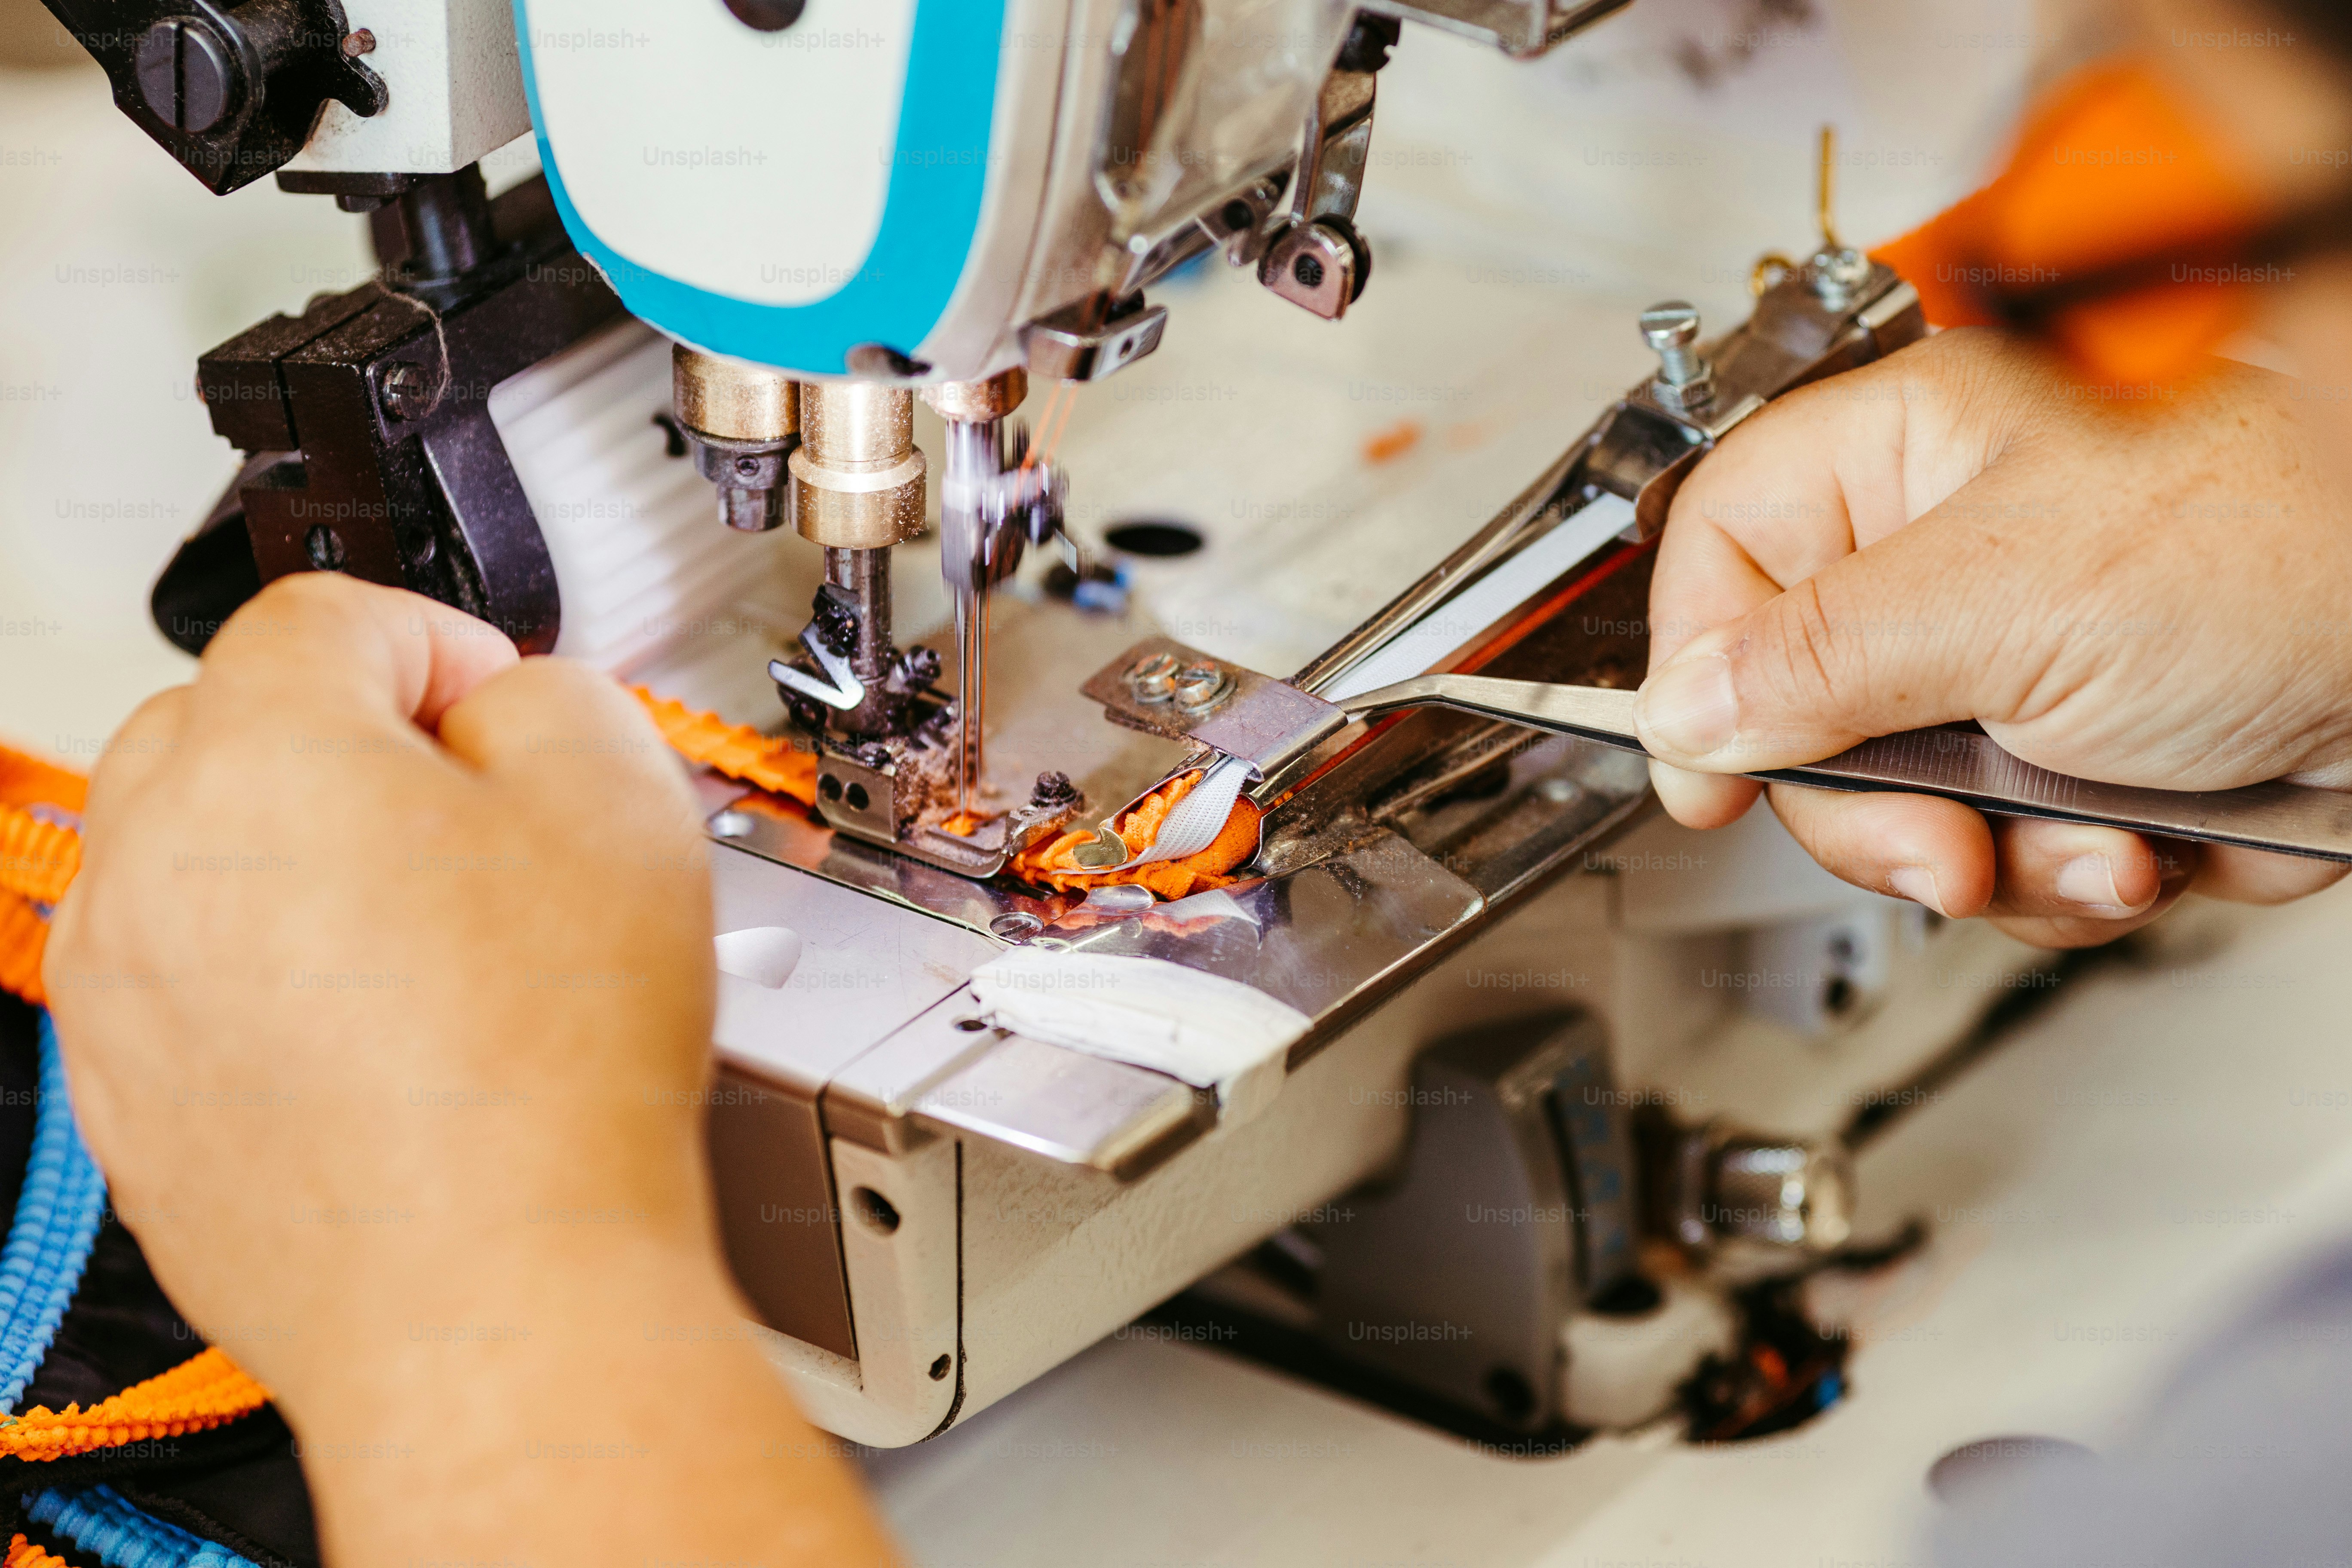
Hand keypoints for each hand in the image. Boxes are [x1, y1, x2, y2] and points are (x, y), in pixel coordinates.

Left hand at [43, 574, 895, 1567]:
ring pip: (195, 856)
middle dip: (350, 743)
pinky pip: (184, 987)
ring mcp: (121, 992)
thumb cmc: (549, 1077)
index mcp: (267, 755)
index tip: (500, 708)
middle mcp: (154, 861)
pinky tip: (387, 1044)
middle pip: (230, 720)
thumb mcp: (624, 802)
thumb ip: (556, 694)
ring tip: (434, 947)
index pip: (332, 616)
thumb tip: (503, 706)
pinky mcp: (129, 1103)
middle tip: (471, 823)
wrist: (496, 1296)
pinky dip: (267, 984)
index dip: (442, 644)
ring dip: (298, 862)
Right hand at [1633, 327, 2351, 947]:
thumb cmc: (2293, 541)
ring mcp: (2021, 661)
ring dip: (1999, 858)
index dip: (1696, 674)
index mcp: (1908, 460)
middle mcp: (1952, 559)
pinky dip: (2077, 876)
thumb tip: (1685, 708)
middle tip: (1940, 844)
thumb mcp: (2011, 600)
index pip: (1724, 559)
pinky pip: (2009, 850)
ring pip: (1909, 807)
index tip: (1705, 779)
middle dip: (1883, 813)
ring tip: (2100, 838)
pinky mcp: (2088, 749)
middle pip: (1804, 718)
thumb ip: (1816, 657)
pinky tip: (2147, 842)